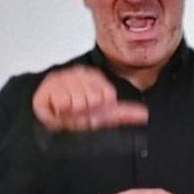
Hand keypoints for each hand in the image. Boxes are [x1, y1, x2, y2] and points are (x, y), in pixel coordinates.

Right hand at [32, 65, 147, 132]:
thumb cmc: (75, 115)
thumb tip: (144, 114)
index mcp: (94, 77)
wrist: (50, 120)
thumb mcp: (103, 116)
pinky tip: (58, 109)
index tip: (92, 109)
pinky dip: (61, 110)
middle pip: (94, 99)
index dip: (101, 108)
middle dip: (87, 111)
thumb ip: (124, 113)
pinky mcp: (49, 86)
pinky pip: (63, 102)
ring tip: (68, 111)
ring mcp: (64, 78)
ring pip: (79, 101)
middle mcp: (79, 73)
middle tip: (79, 112)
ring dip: (74, 112)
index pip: (107, 95)